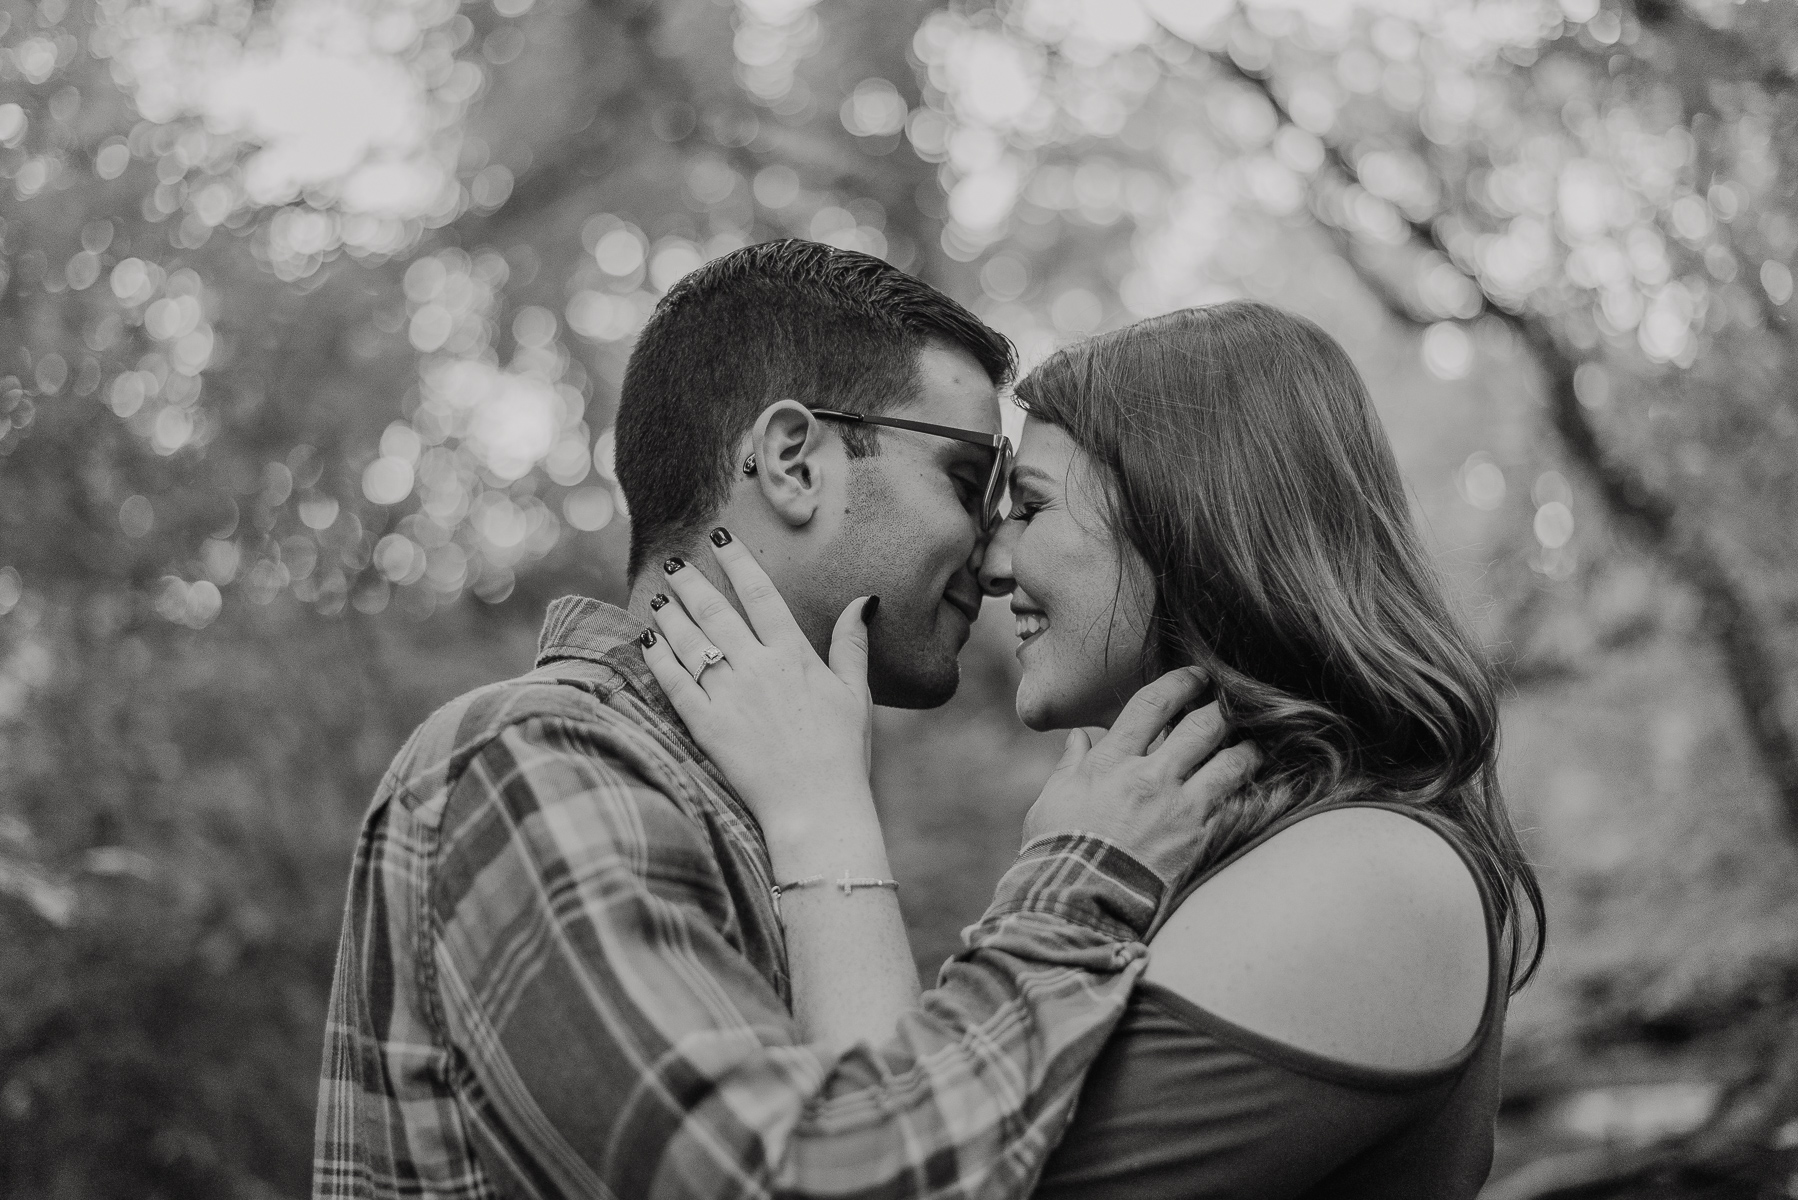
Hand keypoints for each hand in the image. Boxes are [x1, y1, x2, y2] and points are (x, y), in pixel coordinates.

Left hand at [640, 529, 876, 844]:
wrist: (816, 806)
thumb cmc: (842, 752)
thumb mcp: (856, 692)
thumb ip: (851, 643)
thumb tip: (863, 600)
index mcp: (793, 655)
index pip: (760, 594)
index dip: (738, 562)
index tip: (721, 539)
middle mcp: (756, 668)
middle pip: (716, 611)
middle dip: (691, 581)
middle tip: (672, 560)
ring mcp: (728, 696)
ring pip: (690, 642)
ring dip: (671, 614)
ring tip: (657, 594)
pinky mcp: (705, 725)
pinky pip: (674, 684)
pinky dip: (658, 659)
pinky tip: (647, 642)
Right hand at [1022, 668, 1262, 884]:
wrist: (1080, 904)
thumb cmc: (1056, 852)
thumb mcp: (1051, 801)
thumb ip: (1070, 766)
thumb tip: (1078, 739)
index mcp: (1112, 761)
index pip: (1153, 704)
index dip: (1180, 682)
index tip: (1195, 676)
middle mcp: (1152, 776)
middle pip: (1202, 725)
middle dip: (1221, 707)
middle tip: (1230, 702)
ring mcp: (1181, 808)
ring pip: (1232, 761)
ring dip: (1246, 748)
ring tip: (1252, 744)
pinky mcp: (1201, 839)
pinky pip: (1237, 804)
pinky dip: (1249, 791)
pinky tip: (1254, 786)